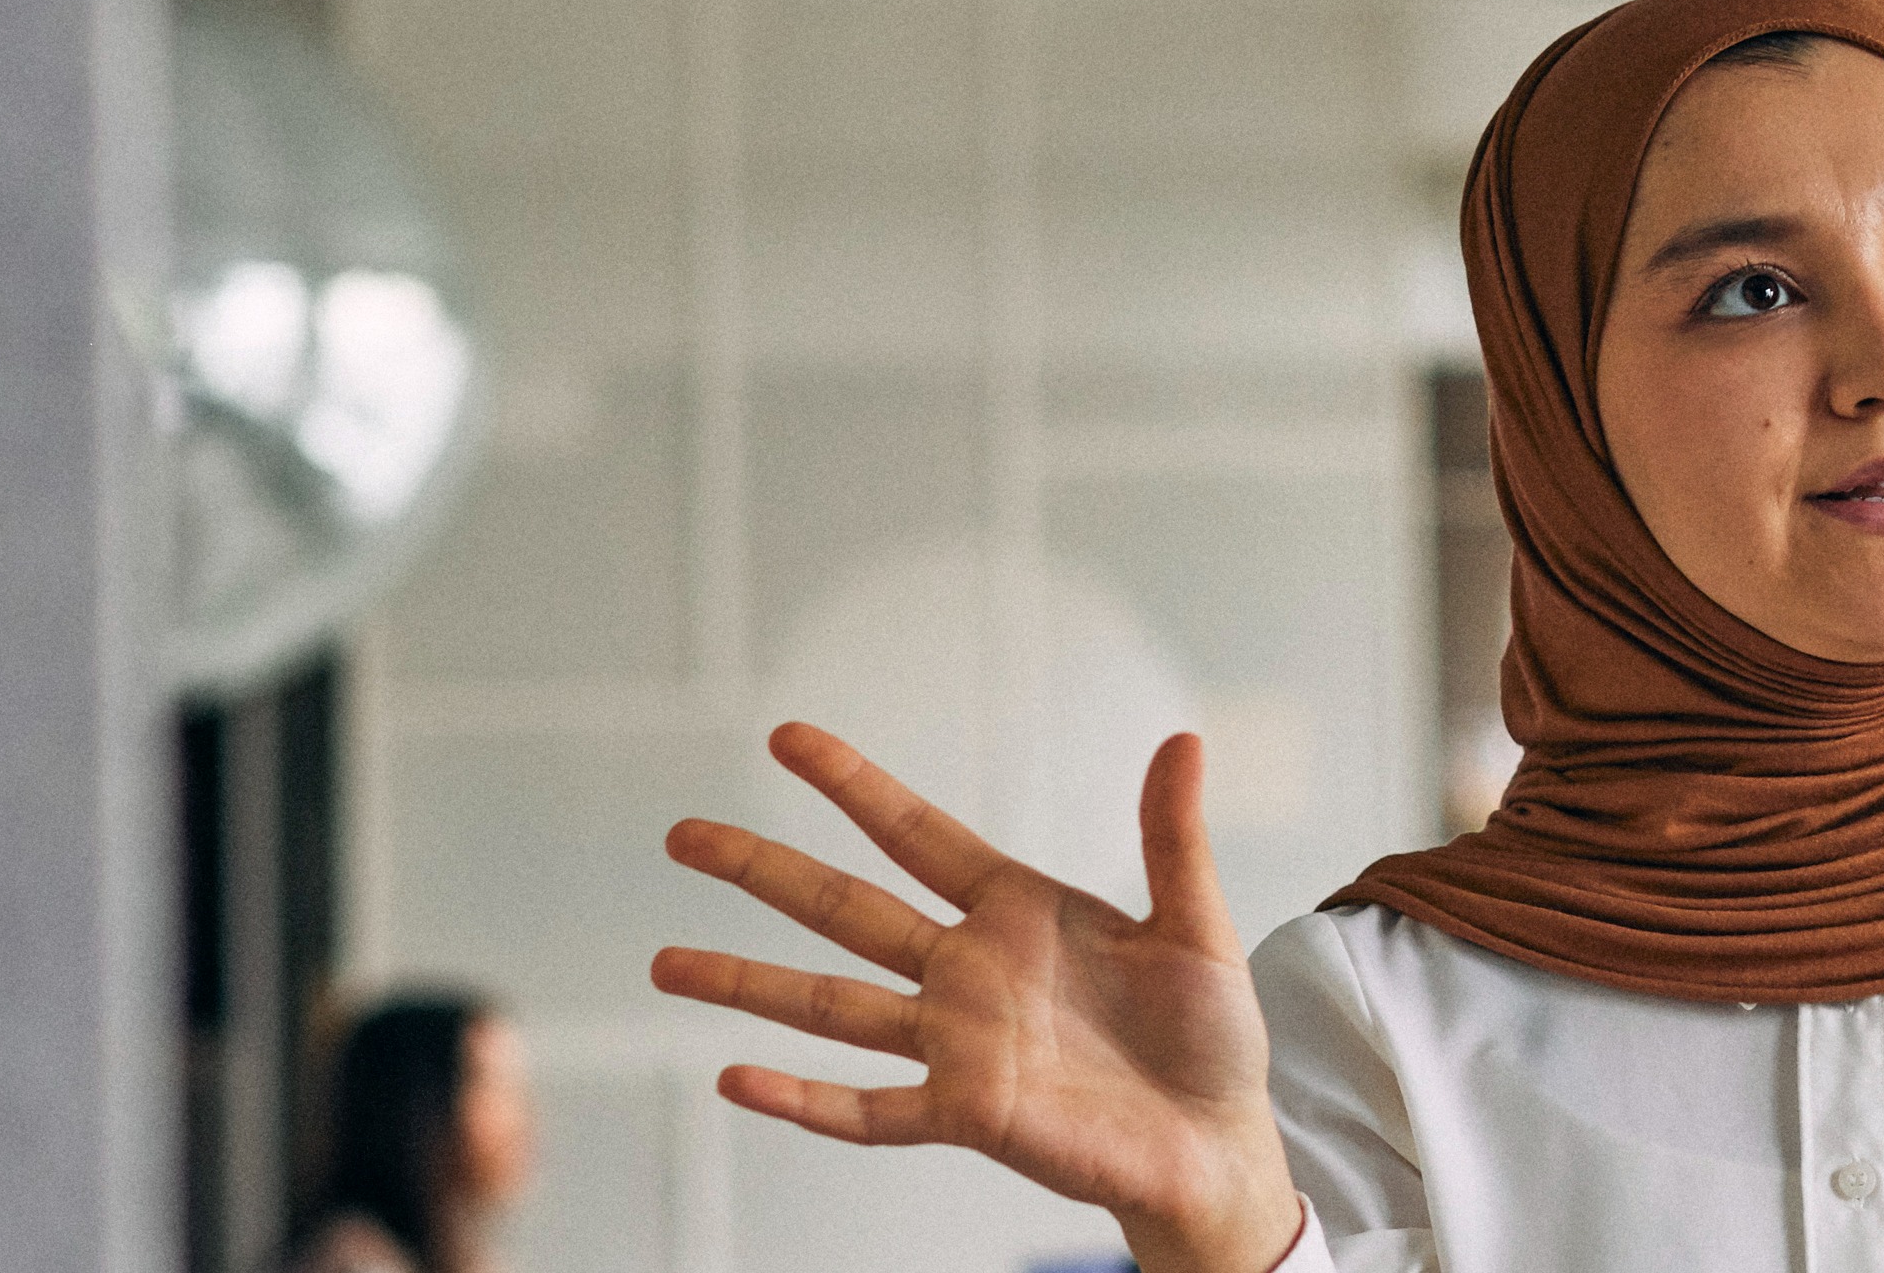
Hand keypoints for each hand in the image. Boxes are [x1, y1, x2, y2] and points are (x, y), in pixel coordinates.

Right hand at [653, 722, 1307, 1272]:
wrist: (1218, 1146)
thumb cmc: (1210, 1039)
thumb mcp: (1198, 925)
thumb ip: (1172, 838)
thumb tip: (1182, 741)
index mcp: (1018, 911)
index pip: (916, 834)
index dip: (853, 785)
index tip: (787, 738)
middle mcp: (969, 971)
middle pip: (843, 908)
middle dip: (762, 870)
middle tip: (682, 834)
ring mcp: (958, 1043)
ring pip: (829, 1005)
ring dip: (747, 984)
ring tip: (664, 963)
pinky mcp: (966, 1113)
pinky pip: (869, 1109)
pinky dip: (803, 1099)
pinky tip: (738, 1079)